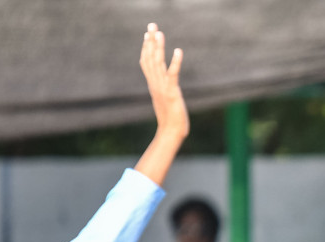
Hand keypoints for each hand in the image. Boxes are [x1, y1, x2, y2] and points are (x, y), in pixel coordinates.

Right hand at [140, 24, 187, 140]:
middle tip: (151, 25)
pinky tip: (178, 51)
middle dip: (150, 41)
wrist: (171, 132)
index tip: (146, 34)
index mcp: (153, 84)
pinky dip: (175, 62)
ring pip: (158, 63)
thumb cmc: (170, 119)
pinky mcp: (172, 92)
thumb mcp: (163, 100)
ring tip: (159, 33)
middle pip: (150, 58)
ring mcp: (162, 87)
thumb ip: (161, 89)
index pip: (146, 62)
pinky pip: (173, 74)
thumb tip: (162, 84)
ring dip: (158, 47)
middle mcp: (155, 83)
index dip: (145, 48)